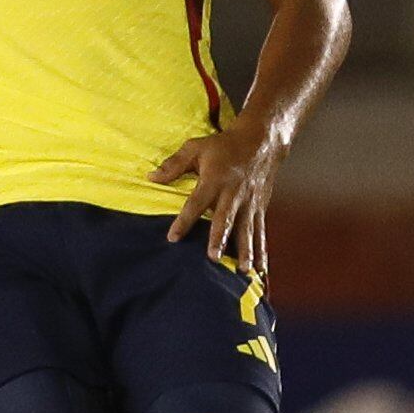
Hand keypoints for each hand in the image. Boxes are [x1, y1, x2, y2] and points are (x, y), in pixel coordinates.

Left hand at [153, 119, 285, 274]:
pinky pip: (261, 232)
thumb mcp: (196, 147)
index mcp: (215, 179)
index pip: (196, 203)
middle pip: (225, 219)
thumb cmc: (224, 145)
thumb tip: (151, 177)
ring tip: (242, 271)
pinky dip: (261, 251)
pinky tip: (261, 270)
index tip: (173, 238)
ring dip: (245, 251)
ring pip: (247, 230)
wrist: (261, 141)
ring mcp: (249, 203)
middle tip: (213, 258)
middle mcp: (233, 193)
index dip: (184, 220)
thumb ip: (173, 164)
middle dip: (219, 239)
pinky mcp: (260, 208)